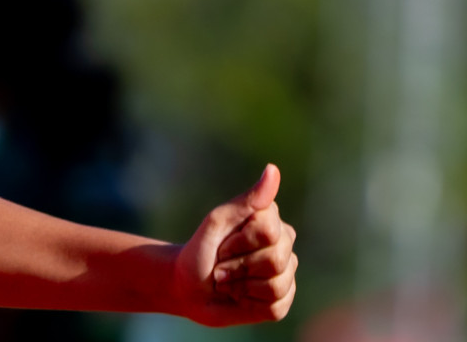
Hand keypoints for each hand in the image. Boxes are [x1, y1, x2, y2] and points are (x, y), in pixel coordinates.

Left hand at [172, 164, 297, 324]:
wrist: (189, 287)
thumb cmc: (200, 250)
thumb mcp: (217, 223)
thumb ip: (247, 200)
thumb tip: (273, 169)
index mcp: (270, 219)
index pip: (268, 230)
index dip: (238, 241)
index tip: (221, 243)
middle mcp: (284, 244)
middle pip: (276, 258)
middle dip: (238, 265)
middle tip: (220, 265)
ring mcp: (286, 273)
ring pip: (277, 283)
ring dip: (241, 284)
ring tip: (226, 280)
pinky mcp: (282, 301)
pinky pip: (276, 305)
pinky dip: (248, 301)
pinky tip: (238, 295)